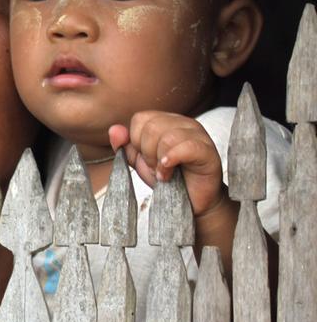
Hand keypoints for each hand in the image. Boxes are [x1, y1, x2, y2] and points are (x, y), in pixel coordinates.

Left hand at [108, 111, 223, 216]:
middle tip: (156, 168)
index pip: (140, 119)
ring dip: (160, 160)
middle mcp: (182, 122)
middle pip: (152, 127)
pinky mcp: (207, 150)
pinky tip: (169, 171)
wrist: (190, 203)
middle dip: (147, 153)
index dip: (136, 142)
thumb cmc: (168, 179)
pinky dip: (172, 160)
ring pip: (167, 137)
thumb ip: (125, 146)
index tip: (146, 159)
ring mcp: (197, 134)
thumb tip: (114, 130)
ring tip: (164, 173)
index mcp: (165, 120)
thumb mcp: (139, 162)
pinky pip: (185, 147)